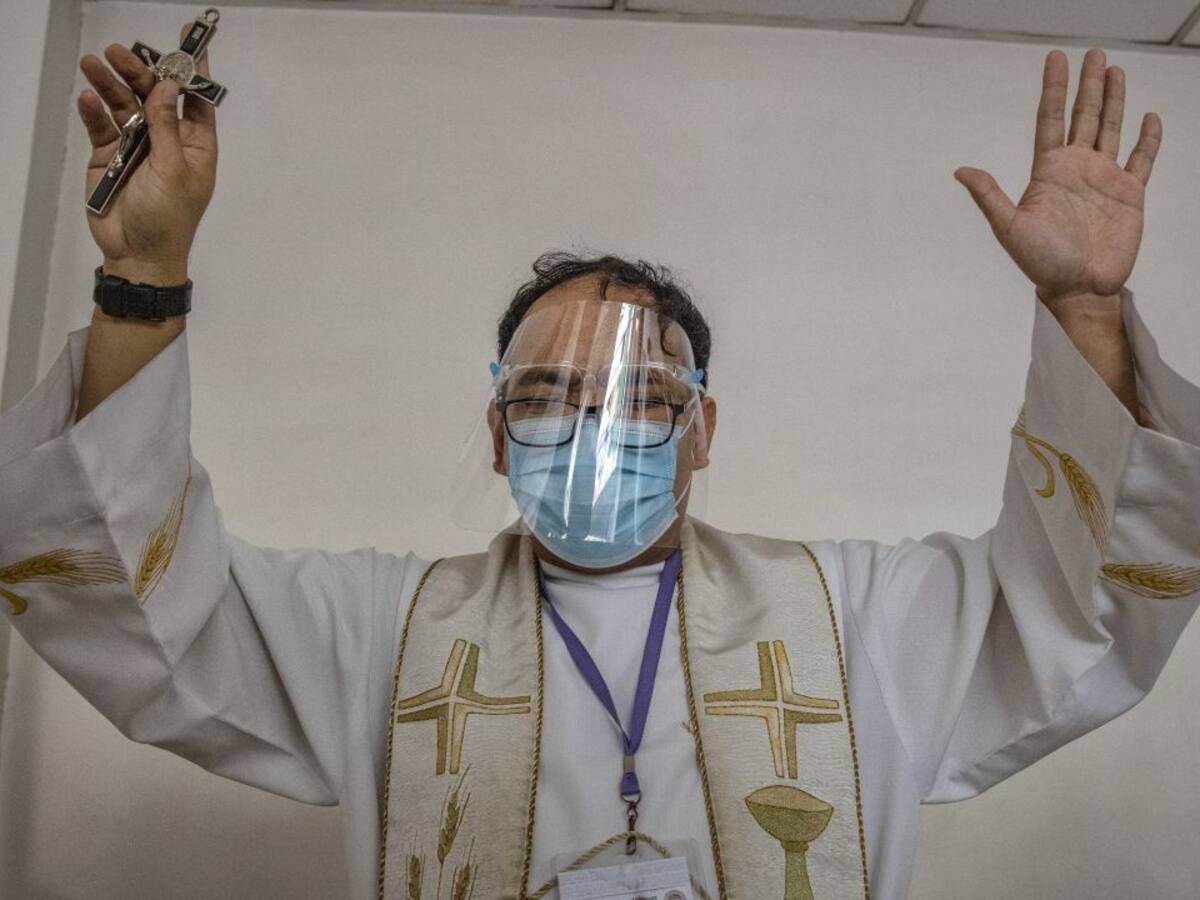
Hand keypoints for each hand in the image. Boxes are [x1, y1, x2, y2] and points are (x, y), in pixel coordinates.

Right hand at [78, 23, 218, 284]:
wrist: (138, 256)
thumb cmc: (168, 220)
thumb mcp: (174, 172)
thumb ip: (166, 129)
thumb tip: (166, 87)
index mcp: (196, 144)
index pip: (196, 98)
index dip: (192, 68)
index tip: (190, 37)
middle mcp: (168, 140)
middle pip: (153, 94)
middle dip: (138, 71)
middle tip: (119, 52)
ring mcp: (137, 146)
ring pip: (124, 105)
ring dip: (110, 84)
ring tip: (93, 62)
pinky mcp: (109, 156)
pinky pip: (101, 126)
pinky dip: (94, 111)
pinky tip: (87, 97)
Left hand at [954, 48, 1160, 302]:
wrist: (1078, 289)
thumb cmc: (1042, 264)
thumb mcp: (1010, 228)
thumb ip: (989, 196)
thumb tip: (961, 170)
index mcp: (1048, 172)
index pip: (1050, 119)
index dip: (1053, 89)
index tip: (1056, 59)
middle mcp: (1076, 169)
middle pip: (1083, 116)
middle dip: (1088, 85)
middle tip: (1093, 54)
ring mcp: (1104, 179)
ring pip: (1110, 129)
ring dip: (1114, 101)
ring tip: (1115, 71)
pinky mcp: (1129, 194)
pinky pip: (1141, 159)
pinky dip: (1147, 139)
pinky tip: (1149, 117)